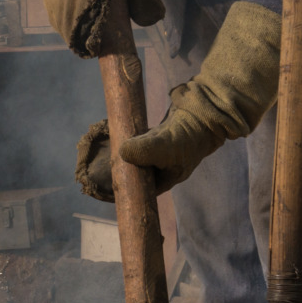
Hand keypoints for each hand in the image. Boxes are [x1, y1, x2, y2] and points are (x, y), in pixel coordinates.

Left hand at [73, 1, 281, 200]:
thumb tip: (121, 150)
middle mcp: (163, 168)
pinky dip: (128, 139)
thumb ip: (143, 151)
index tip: (104, 186)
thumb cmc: (188, 135)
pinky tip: (114, 134)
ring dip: (122, 155)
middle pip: (136, 175)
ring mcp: (160, 152)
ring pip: (135, 157)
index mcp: (166, 179)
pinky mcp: (157, 136)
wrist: (203, 110)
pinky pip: (138, 142)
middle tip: (98, 168)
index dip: (125, 191)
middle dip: (120, 171)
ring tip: (102, 153)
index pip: (141, 192)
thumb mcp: (165, 146)